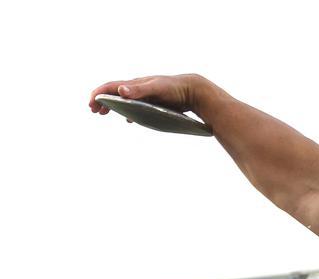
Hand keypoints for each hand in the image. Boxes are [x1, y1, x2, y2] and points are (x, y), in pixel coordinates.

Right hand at [88, 73, 206, 120]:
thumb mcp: (156, 88)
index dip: (98, 94)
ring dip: (113, 106)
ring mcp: (146, 96)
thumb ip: (139, 90)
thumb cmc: (175, 88)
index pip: (111, 86)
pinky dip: (128, 112)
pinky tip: (129, 120)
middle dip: (102, 101)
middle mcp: (138, 88)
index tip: (91, 105)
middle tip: (93, 111)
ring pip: (124, 99)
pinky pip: (136, 106)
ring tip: (104, 114)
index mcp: (135, 84)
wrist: (194, 91)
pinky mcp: (154, 103)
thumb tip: (120, 90)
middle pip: (115, 93)